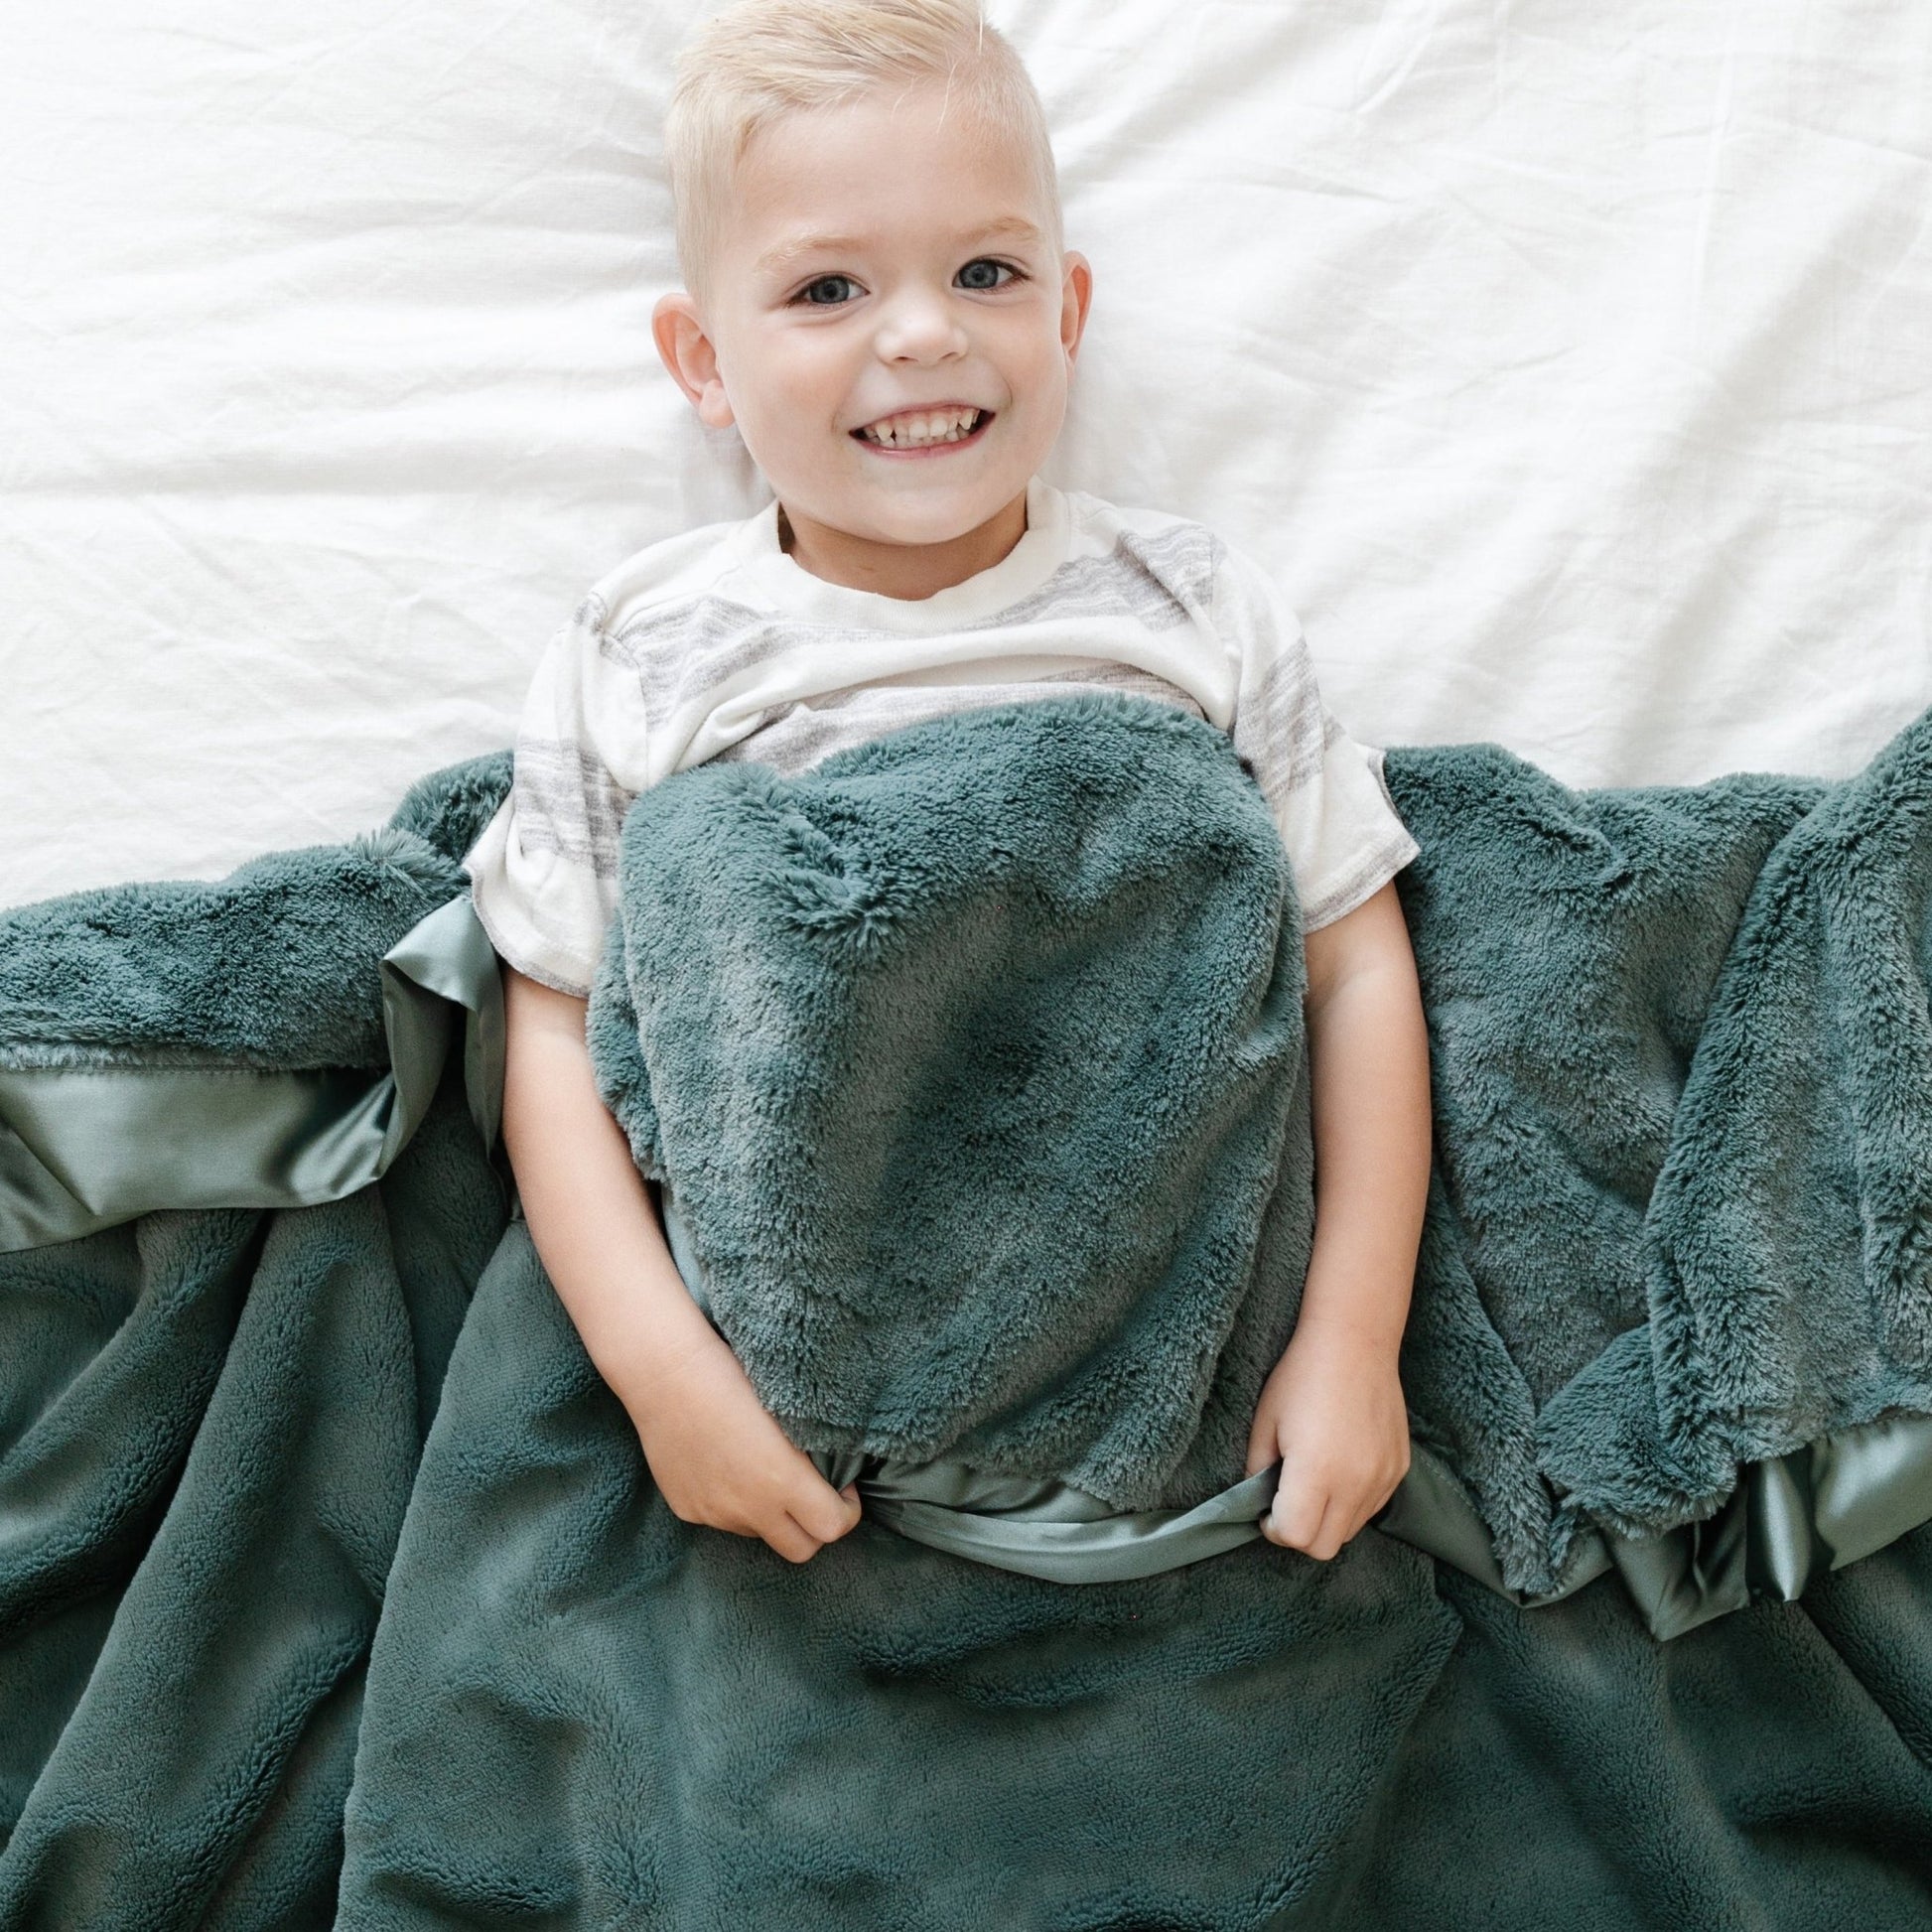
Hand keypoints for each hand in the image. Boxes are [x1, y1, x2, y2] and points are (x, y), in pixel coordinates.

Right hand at [622, 1322, 862, 1563]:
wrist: (667, 1374)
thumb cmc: (732, 1377)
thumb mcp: (787, 1414)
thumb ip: (809, 1458)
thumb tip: (830, 1478)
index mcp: (782, 1480)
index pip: (833, 1528)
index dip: (846, 1511)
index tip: (842, 1487)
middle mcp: (749, 1508)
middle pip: (801, 1550)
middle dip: (814, 1528)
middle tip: (814, 1496)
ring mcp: (715, 1514)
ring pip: (758, 1533)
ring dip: (769, 1514)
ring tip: (760, 1470)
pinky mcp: (687, 1510)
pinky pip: (722, 1519)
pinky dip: (732, 1503)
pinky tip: (723, 1464)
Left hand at [1244, 1316, 1410, 1560]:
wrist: (1355, 1342)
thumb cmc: (1302, 1376)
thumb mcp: (1265, 1422)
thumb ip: (1258, 1470)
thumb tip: (1259, 1499)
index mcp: (1316, 1470)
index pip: (1295, 1536)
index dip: (1273, 1528)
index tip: (1266, 1508)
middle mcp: (1355, 1482)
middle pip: (1324, 1547)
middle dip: (1299, 1533)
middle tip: (1286, 1503)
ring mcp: (1382, 1478)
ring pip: (1350, 1531)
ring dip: (1327, 1520)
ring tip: (1314, 1482)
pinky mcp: (1399, 1469)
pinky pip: (1372, 1507)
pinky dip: (1352, 1503)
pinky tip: (1339, 1469)